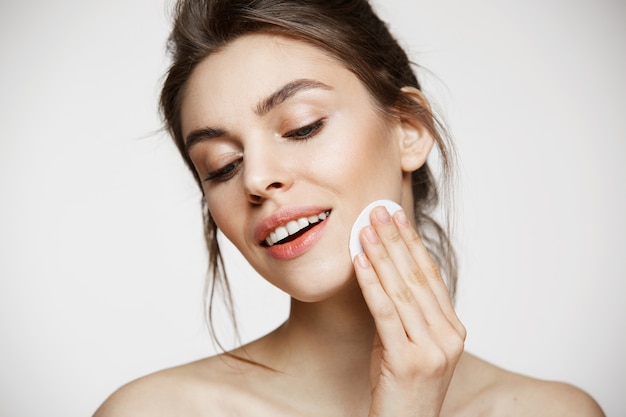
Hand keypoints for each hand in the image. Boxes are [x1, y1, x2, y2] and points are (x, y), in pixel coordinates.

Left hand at [353, 206, 465, 416]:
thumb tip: (386, 270)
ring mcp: (432, 350)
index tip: (397, 217)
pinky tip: (360, 262)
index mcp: (453, 329)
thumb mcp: (408, 343)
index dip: (412, 244)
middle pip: (418, 277)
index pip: (431, 276)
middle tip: (379, 211)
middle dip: (396, 240)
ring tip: (365, 228)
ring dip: (381, 255)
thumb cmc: (402, 386)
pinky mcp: (408, 361)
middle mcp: (448, 336)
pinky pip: (386, 313)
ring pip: (402, 291)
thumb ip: (406, 312)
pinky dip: (371, 284)